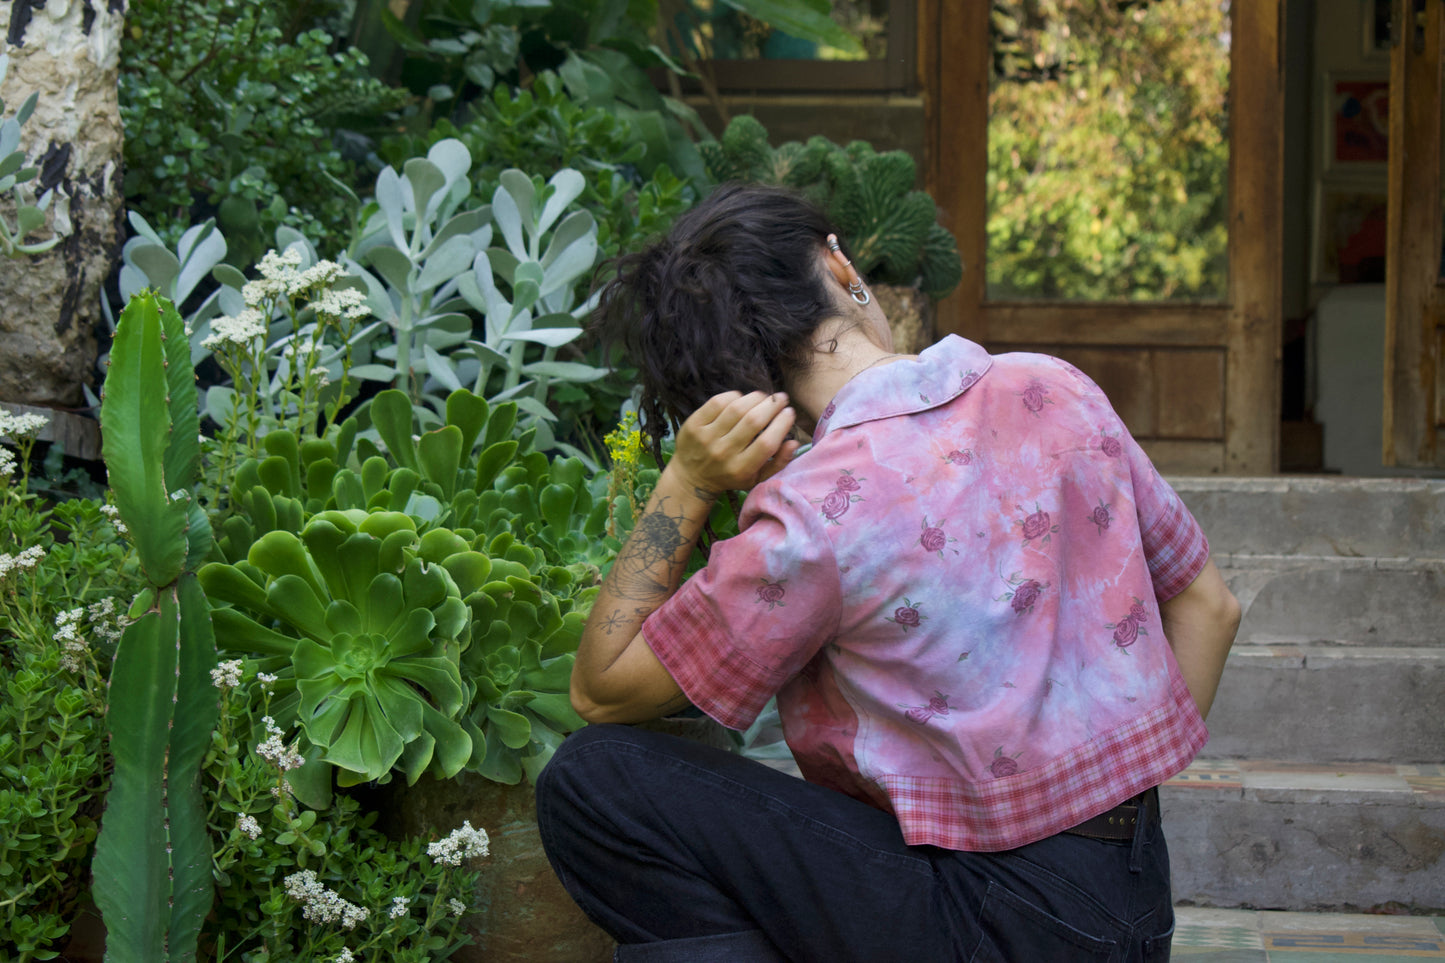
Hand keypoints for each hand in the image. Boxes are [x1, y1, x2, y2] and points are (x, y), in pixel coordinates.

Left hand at [670, 391, 798, 494]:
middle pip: (753, 421)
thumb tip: (794, 441)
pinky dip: (734, 396)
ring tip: (764, 396)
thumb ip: (778, 463)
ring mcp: (706, 438)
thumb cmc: (730, 476)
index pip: (767, 443)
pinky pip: (717, 402)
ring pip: (736, 408)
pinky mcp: (694, 425)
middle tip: (781, 398)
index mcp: (741, 469)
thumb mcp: (756, 479)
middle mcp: (723, 453)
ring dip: (756, 397)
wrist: (691, 478)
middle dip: (772, 405)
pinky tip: (741, 398)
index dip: (782, 424)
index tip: (789, 413)